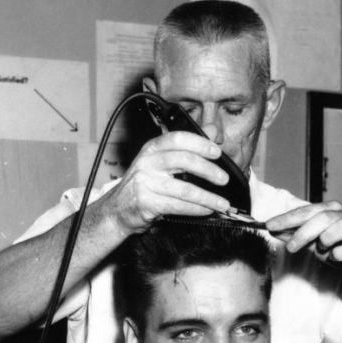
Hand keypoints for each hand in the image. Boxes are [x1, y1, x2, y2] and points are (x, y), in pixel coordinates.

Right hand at [96, 131, 232, 235]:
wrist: (117, 209)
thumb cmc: (145, 184)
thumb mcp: (162, 161)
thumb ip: (188, 146)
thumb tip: (214, 131)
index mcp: (152, 148)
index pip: (178, 138)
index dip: (200, 143)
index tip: (218, 152)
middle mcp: (147, 162)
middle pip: (184, 161)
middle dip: (208, 170)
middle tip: (224, 179)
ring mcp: (145, 183)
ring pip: (184, 188)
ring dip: (208, 197)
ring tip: (222, 203)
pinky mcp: (145, 203)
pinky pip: (177, 206)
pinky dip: (196, 209)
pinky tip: (207, 210)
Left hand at [264, 201, 341, 289]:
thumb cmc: (340, 249)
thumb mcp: (313, 242)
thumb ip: (295, 235)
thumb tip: (273, 230)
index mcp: (332, 210)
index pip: (306, 211)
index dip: (287, 218)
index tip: (270, 225)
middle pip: (323, 217)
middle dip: (303, 233)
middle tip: (290, 248)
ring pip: (340, 227)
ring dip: (326, 241)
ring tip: (323, 251)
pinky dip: (340, 254)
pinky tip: (336, 257)